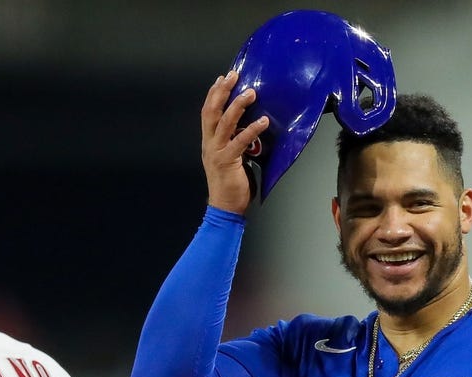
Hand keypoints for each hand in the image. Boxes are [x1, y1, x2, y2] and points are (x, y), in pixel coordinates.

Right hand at [200, 70, 268, 214]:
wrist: (224, 207)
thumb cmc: (230, 184)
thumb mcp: (230, 157)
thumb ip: (234, 141)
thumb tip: (248, 127)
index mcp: (209, 141)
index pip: (208, 112)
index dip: (214, 94)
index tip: (223, 78)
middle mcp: (209, 144)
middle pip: (212, 111)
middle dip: (222, 92)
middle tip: (234, 76)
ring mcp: (217, 152)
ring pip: (225, 123)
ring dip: (238, 105)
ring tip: (251, 92)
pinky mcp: (227, 162)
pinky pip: (239, 142)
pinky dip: (252, 129)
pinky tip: (263, 121)